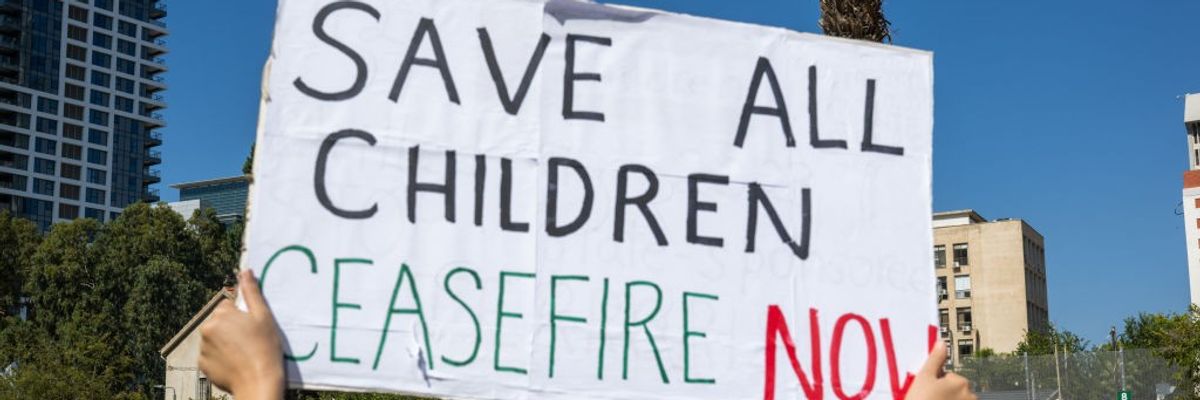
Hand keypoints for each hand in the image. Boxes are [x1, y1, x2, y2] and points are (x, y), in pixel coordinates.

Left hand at [199, 269, 284, 399]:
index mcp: (222, 314)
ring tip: (243, 354)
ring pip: (215, 339)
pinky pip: (211, 356)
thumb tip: (245, 271)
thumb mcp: (263, 316)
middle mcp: (207, 329)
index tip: (252, 327)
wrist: (258, 382)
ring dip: (225, 343)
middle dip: (231, 328)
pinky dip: (221, 358)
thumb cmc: (264, 348)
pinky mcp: (202, 365)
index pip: (227, 306)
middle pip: (219, 322)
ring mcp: (203, 348)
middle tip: (249, 341)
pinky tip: (235, 363)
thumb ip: (252, 292)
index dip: (241, 315)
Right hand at [906, 345, 975, 399]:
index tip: (927, 390)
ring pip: (957, 399)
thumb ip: (935, 359)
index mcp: (961, 382)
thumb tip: (942, 343)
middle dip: (944, 393)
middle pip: (955, 389)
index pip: (949, 376)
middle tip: (929, 398)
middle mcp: (970, 396)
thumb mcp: (924, 377)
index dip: (936, 382)